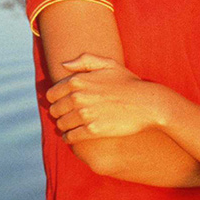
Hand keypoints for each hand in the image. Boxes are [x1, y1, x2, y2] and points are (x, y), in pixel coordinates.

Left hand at [46, 53, 164, 142]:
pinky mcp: (92, 130)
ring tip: (72, 126)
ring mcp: (84, 114)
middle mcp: (78, 97)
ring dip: (64, 126)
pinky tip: (75, 136)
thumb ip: (85, 61)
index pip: (51, 94)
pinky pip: (70, 137)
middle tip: (68, 116)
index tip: (64, 104)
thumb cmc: (129, 83)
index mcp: (78, 80)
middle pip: (54, 110)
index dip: (56, 100)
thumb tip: (63, 65)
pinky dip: (69, 138)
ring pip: (61, 124)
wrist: (148, 104)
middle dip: (60, 114)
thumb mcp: (110, 65)